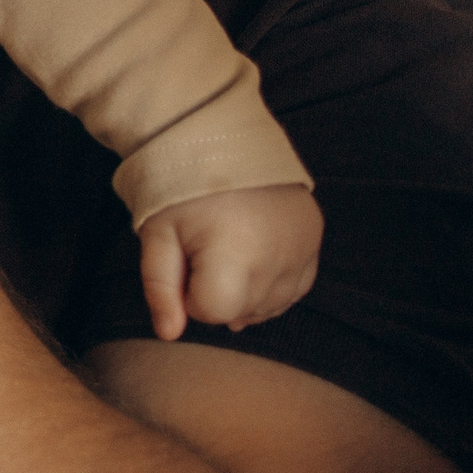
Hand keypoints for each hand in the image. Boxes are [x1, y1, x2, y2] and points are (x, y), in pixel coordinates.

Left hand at [137, 184, 323, 340]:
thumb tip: (168, 335)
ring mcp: (303, 248)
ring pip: (269, 305)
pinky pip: (294, 287)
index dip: (190, 293)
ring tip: (226, 249)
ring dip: (245, 291)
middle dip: (216, 292)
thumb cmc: (180, 189)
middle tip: (202, 249)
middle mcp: (278, 255)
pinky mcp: (315, 238)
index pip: (212, 311)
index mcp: (235, 252)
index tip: (184, 261)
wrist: (222, 137)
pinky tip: (251, 258)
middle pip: (242, 312)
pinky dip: (271, 283)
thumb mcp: (157, 235)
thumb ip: (161, 289)